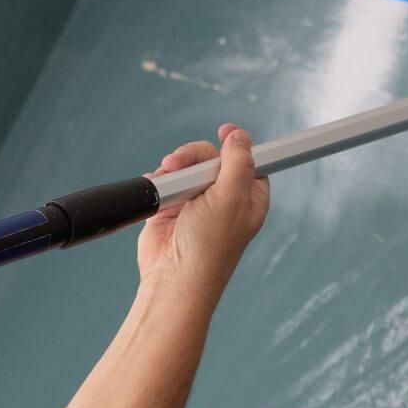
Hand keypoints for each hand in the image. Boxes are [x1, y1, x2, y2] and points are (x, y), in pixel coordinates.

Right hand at [136, 123, 270, 295]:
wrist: (173, 277)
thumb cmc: (208, 248)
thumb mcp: (231, 198)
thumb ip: (237, 162)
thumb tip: (240, 136)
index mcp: (248, 197)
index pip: (249, 160)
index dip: (238, 144)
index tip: (225, 130)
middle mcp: (224, 198)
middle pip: (212, 157)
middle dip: (194, 156)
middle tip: (180, 163)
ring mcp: (196, 202)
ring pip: (187, 166)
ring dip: (175, 167)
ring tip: (167, 178)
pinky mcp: (171, 207)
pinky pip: (166, 180)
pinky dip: (160, 181)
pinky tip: (158, 188)